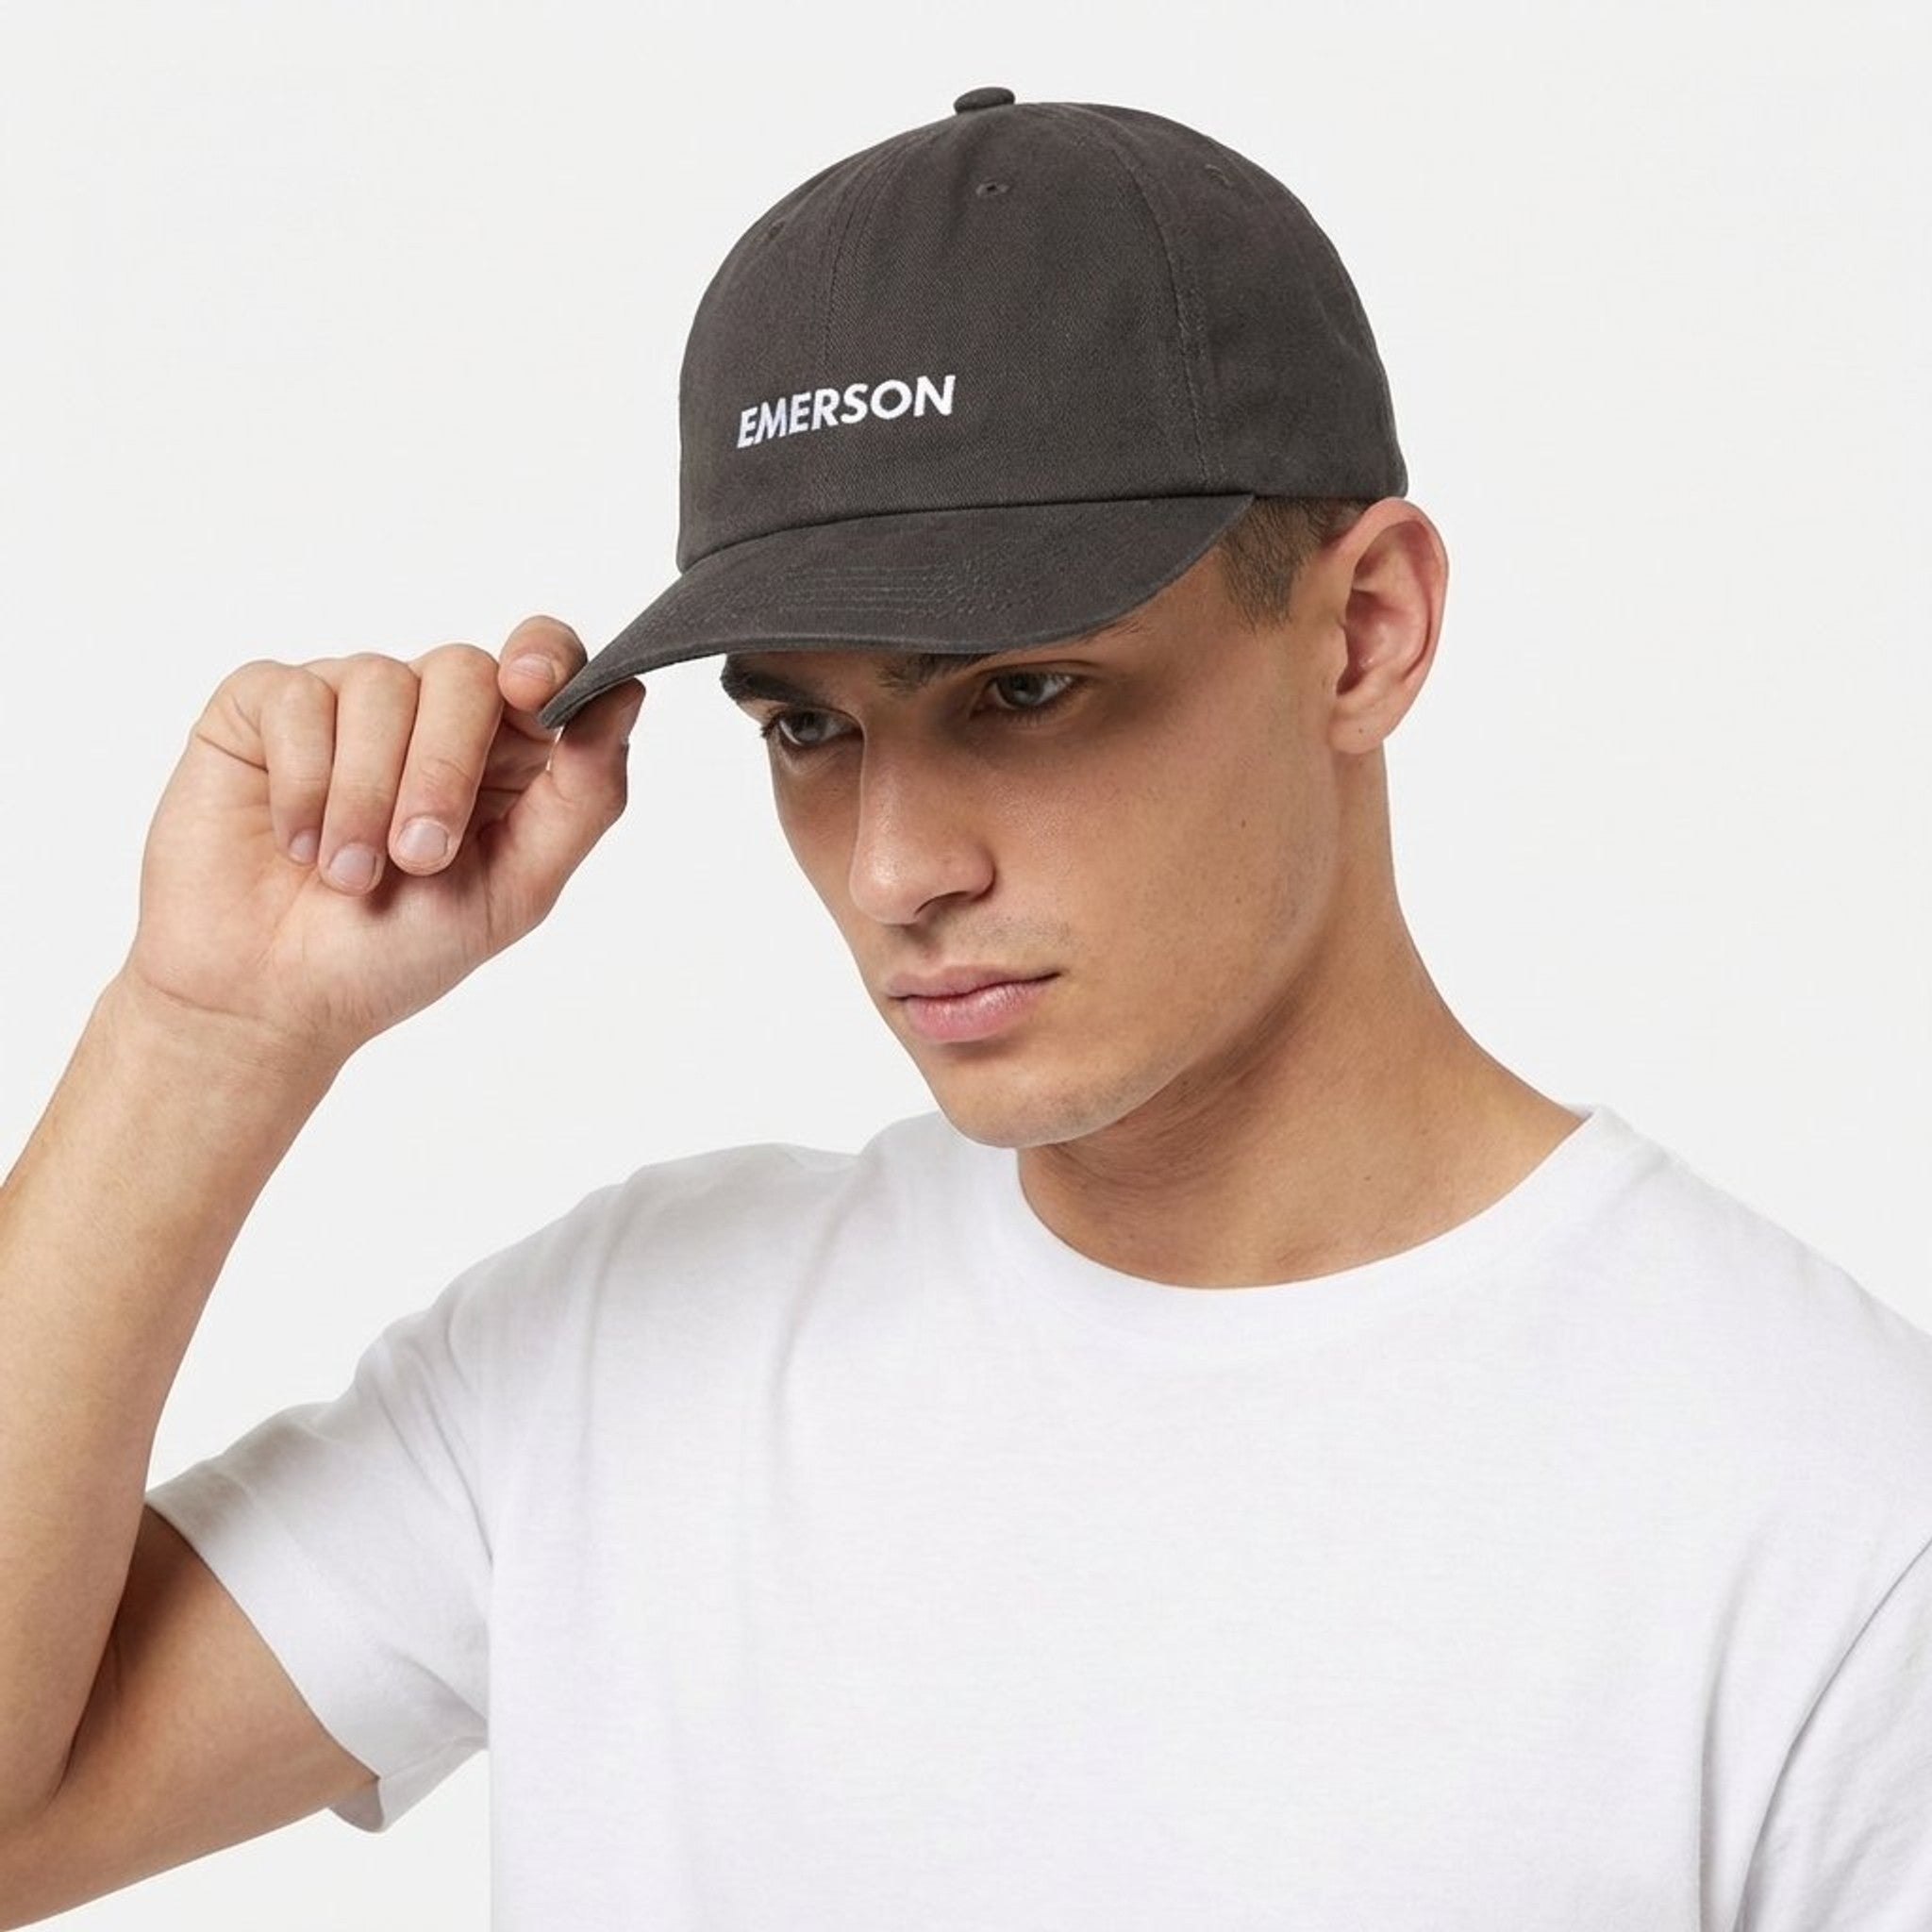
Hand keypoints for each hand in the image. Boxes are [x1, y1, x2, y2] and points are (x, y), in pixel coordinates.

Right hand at [118, 616, 643, 1070]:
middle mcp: (428, 711)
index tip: (530, 689)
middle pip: (464, 671)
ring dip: (367, 794)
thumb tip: (626, 695)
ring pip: (379, 683)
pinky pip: (297, 698)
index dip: (545, 658)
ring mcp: (345, 699)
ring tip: (349, 874)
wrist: (273, 998)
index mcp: (503, 750)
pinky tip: (295, 843)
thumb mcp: (517, 887)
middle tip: (419, 856)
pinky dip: (304, 782)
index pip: (544, 659)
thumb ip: (584, 795)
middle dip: (445, 768)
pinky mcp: (264, 705)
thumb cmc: (396, 950)